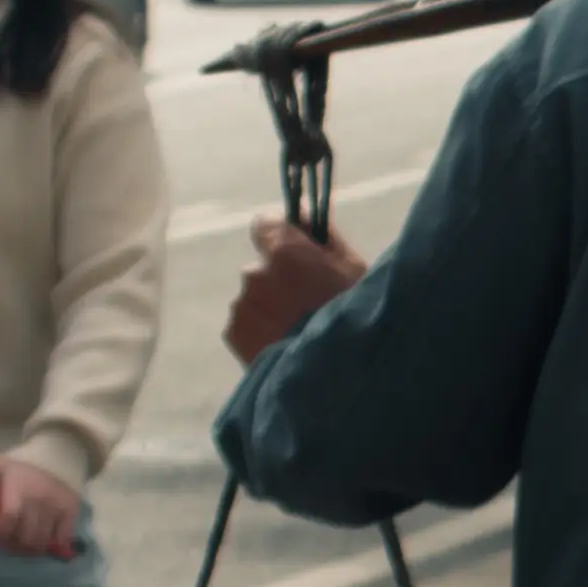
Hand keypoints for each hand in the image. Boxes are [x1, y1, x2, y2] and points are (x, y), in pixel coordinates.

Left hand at [0, 456, 84, 559]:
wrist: (57, 454)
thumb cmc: (22, 464)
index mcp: (17, 487)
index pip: (10, 516)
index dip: (3, 534)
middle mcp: (38, 499)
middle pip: (27, 534)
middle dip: (17, 547)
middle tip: (11, 549)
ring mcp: (56, 506)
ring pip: (44, 540)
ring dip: (32, 550)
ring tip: (26, 549)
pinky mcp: (70, 510)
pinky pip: (64, 536)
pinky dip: (55, 546)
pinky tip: (47, 545)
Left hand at [227, 217, 367, 359]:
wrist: (333, 377)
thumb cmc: (354, 318)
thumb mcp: (353, 270)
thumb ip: (324, 236)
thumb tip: (303, 209)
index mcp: (285, 252)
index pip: (265, 223)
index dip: (281, 236)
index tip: (295, 250)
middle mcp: (255, 273)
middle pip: (263, 267)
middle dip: (280, 280)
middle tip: (310, 305)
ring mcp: (241, 305)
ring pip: (256, 298)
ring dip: (271, 308)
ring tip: (300, 333)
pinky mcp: (234, 334)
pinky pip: (247, 324)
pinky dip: (261, 332)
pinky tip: (286, 347)